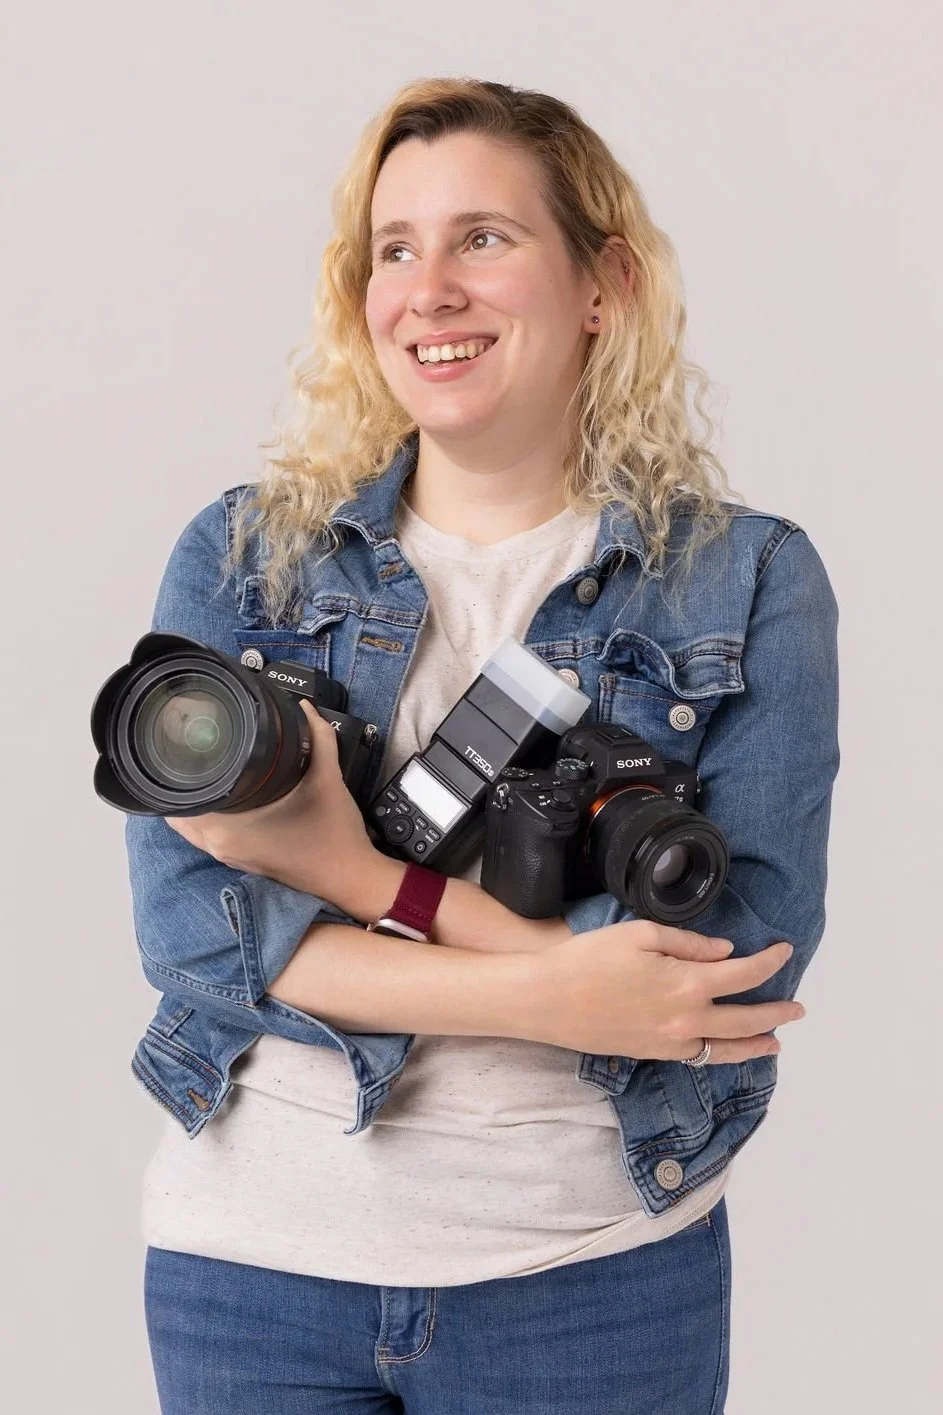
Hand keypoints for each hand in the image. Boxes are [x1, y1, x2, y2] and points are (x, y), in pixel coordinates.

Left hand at [164, 699, 375, 897]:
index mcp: (229, 826)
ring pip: (192, 826)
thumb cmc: (334, 833)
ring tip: (210, 772)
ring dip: (196, 801)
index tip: (185, 746)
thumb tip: (304, 708)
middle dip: (185, 782)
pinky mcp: (241, 862)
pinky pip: (209, 837)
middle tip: (199, 752)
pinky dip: (210, 818)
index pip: (179, 798)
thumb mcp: (328, 778)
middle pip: (179, 810)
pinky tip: (229, 798)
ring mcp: (230, 857)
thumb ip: (317, 737)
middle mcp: (221, 845)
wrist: (350, 877)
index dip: (177, 769)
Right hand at [527, 920, 805, 1061]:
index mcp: (687, 983)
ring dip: (756, 1044)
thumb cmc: (588, 959)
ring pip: (726, 1048)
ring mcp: (670, 1042)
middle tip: (798, 1008)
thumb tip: (723, 952)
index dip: (770, 962)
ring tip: (775, 1041)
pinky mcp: (651, 1053)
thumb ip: (687, 943)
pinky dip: (720, 1053)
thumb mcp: (640, 934)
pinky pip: (698, 1057)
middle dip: (777, 1012)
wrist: (547, 999)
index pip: (744, 974)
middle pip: (747, 1019)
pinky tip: (724, 1047)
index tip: (785, 951)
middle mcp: (687, 1019)